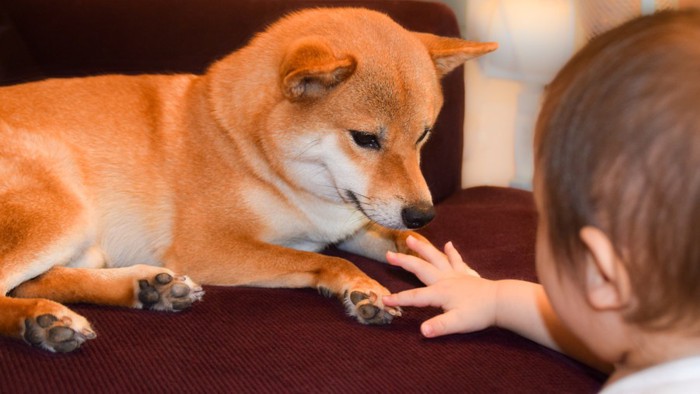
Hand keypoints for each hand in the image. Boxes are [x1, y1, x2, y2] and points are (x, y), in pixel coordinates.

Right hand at [382, 235, 497, 337]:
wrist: (501, 301)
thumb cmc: (479, 314)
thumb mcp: (457, 324)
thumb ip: (439, 326)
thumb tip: (422, 331)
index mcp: (440, 292)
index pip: (415, 297)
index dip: (399, 299)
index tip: (383, 300)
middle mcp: (445, 280)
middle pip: (420, 268)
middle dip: (404, 262)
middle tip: (388, 254)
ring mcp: (456, 274)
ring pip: (435, 258)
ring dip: (423, 248)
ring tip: (411, 238)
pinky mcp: (467, 274)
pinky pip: (457, 260)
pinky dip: (452, 253)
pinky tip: (449, 245)